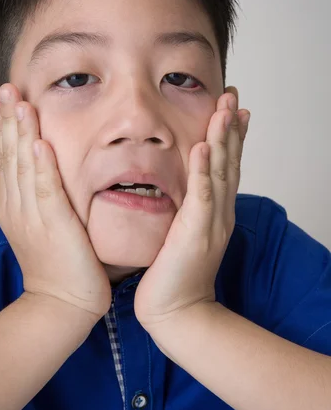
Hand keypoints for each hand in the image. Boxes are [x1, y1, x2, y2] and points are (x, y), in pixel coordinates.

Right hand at [0, 83, 111, 322]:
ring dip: (22, 134)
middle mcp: (18, 207)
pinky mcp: (54, 227)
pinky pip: (46, 191)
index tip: (5, 99)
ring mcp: (33, 216)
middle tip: (5, 88)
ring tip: (19, 103)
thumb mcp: (41, 224)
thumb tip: (44, 170)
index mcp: (14, 205)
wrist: (62, 304)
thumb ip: (40, 196)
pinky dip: (42, 167)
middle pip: (10, 157)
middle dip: (8, 120)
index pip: (7, 158)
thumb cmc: (58, 264)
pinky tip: (40, 143)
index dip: (5, 127)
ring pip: (24, 168)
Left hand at [134, 86, 249, 329]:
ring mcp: (210, 223)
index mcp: (215, 211)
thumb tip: (185, 189)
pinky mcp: (195, 235)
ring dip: (222, 140)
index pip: (226, 166)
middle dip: (231, 128)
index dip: (231, 136)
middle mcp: (219, 213)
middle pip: (228, 163)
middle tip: (233, 97)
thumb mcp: (185, 233)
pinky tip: (202, 148)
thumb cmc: (176, 273)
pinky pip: (201, 197)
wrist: (177, 312)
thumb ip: (188, 209)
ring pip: (219, 173)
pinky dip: (202, 171)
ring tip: (224, 110)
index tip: (233, 109)